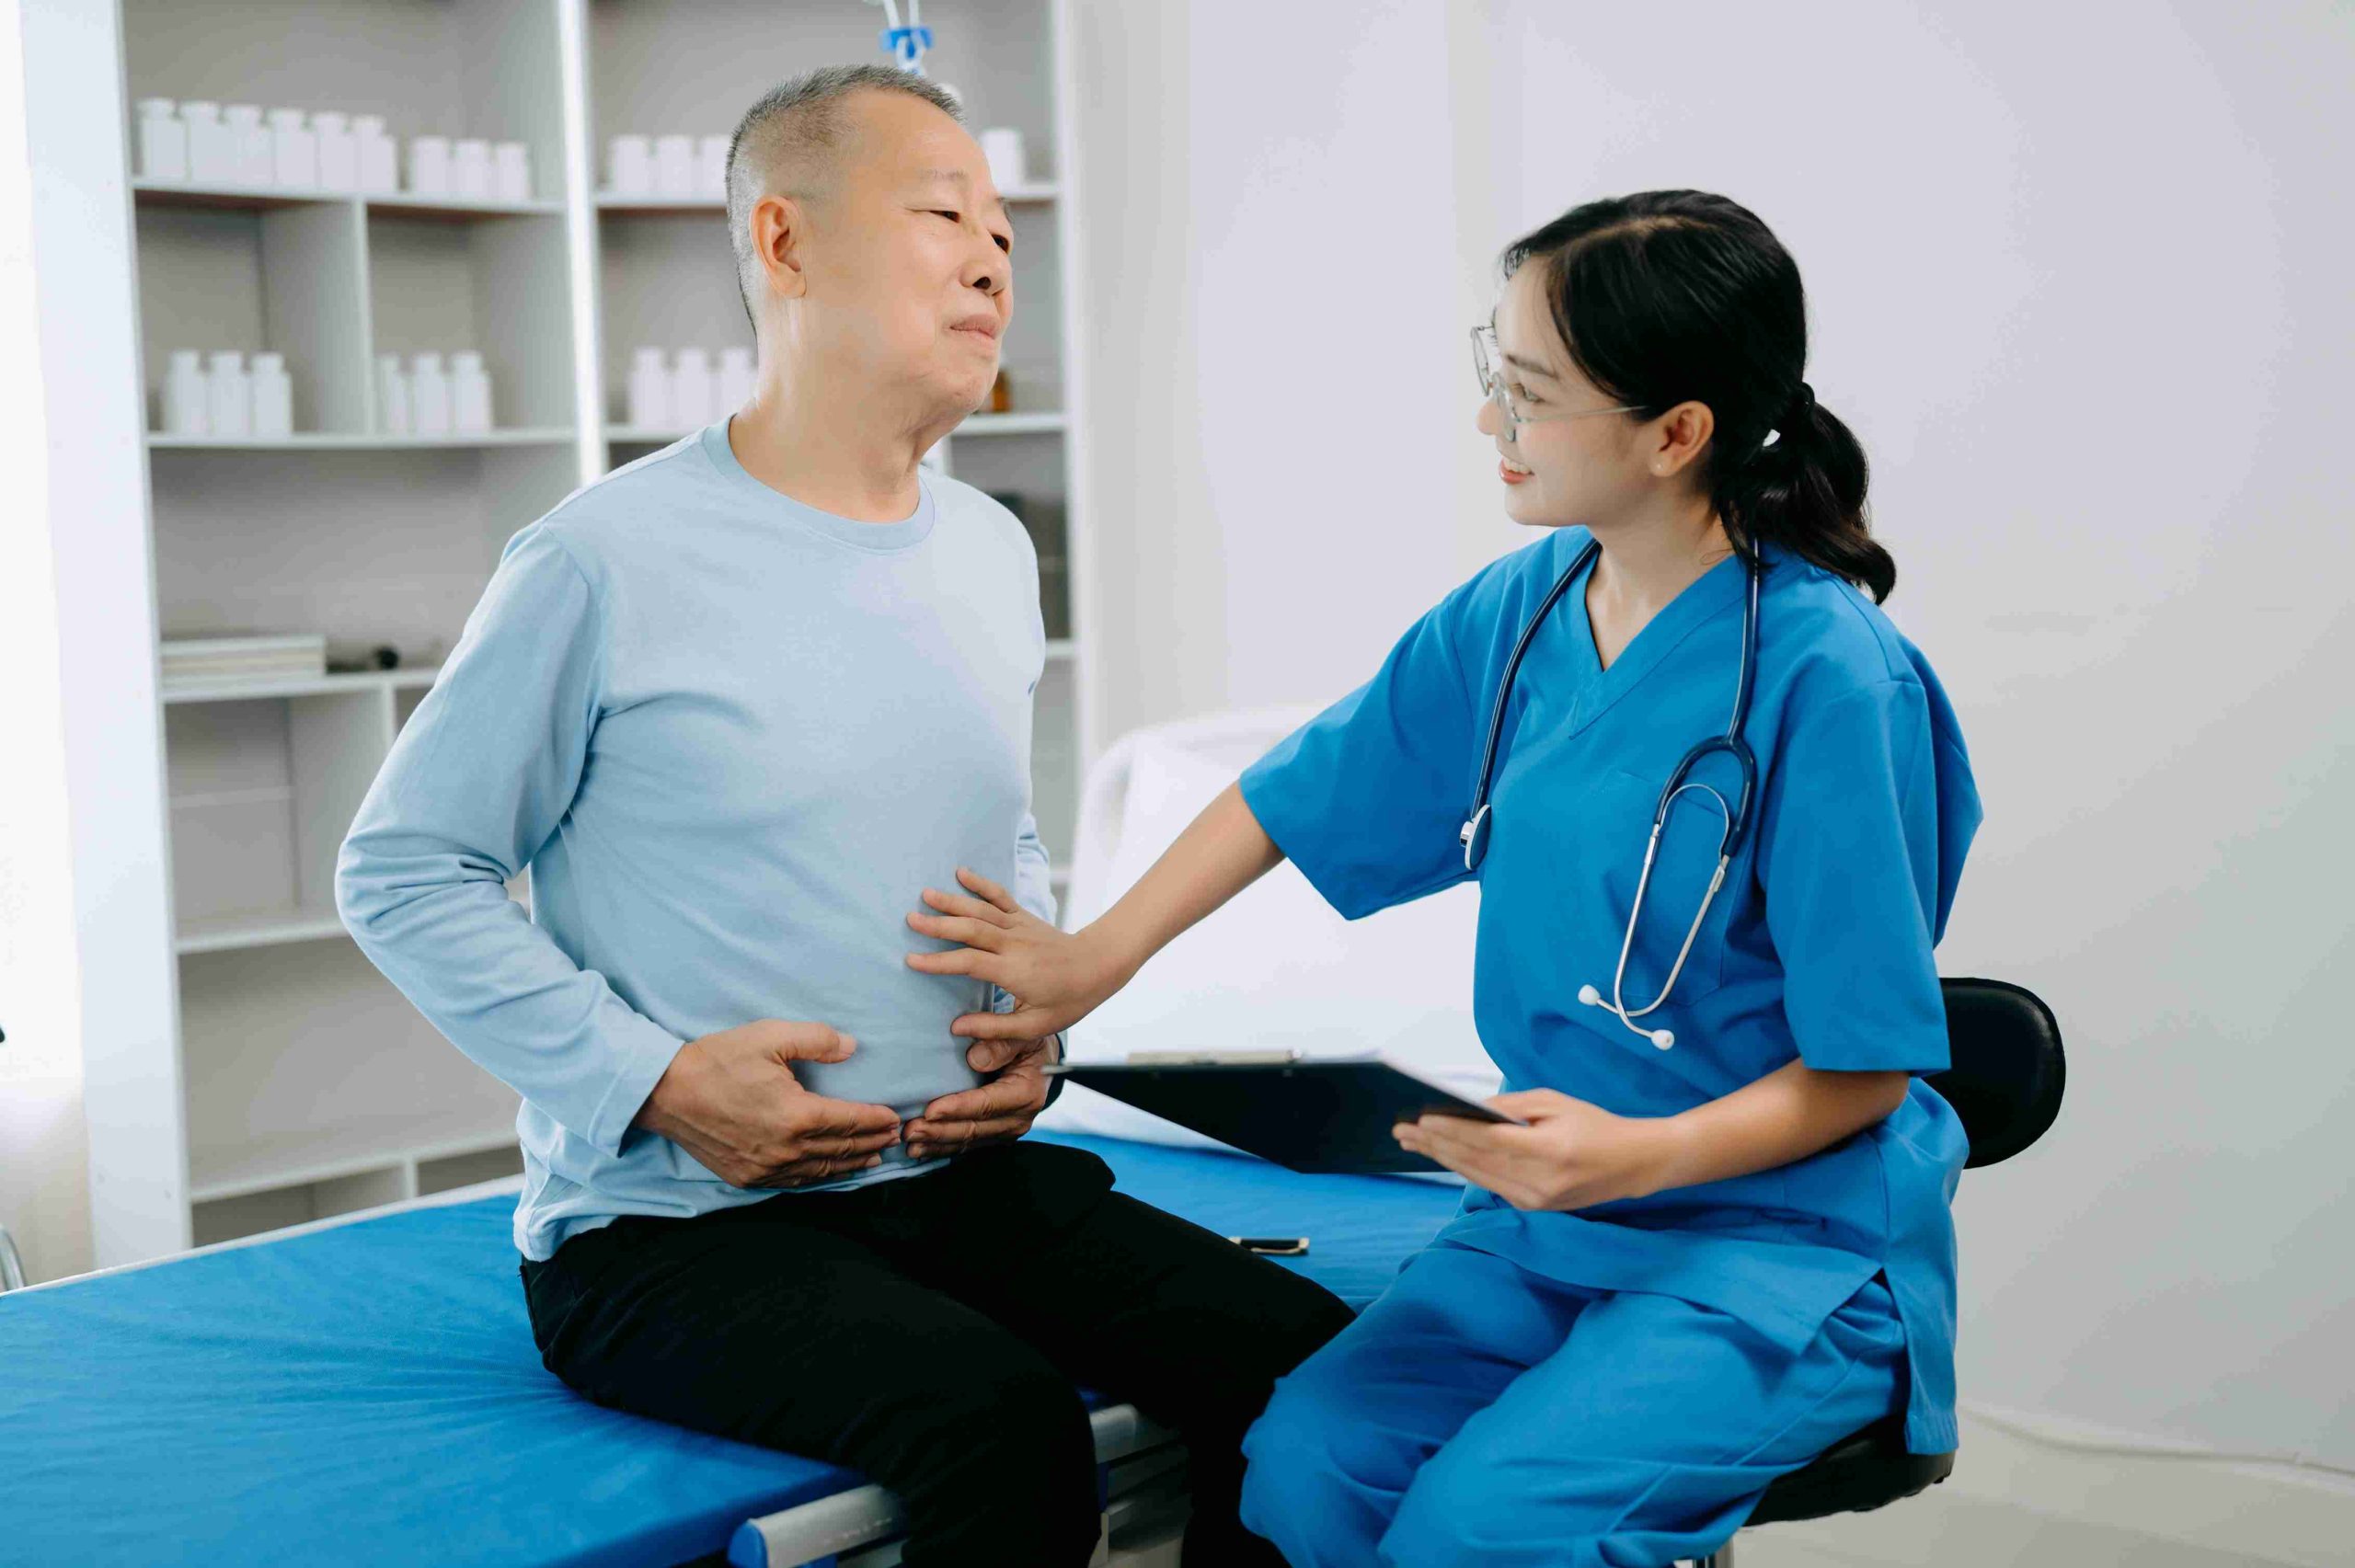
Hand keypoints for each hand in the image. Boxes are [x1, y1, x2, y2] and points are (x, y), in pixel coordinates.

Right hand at [636, 1020, 902, 1188]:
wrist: (665, 1093)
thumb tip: (852, 1047)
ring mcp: (765, 1168)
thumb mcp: (770, 1036)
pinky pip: (793, 1181)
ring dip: (851, 1164)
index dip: (876, 1120)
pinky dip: (819, 1177)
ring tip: (873, 1159)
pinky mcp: (747, 1177)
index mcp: (796, 1115)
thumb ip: (816, 1039)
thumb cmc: (718, 1060)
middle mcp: (785, 1149)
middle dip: (871, 1143)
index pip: (849, 1121)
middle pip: (841, 1148)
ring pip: (820, 1170)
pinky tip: (829, 1172)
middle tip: (894, 1138)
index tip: (895, 1118)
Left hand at [901, 1034, 1056, 1161]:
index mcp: (1026, 1093)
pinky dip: (944, 1147)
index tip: (929, 1111)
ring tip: (910, 1143)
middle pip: (973, 1128)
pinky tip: (923, 1148)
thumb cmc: (1028, 1044)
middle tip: (909, 1130)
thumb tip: (975, 1058)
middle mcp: (1019, 1118)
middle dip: (939, 1131)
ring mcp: (1008, 1130)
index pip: (986, 1104)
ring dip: (937, 1143)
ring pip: (968, 1141)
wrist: (1042, 1063)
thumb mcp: (1023, 1035)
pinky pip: (968, 1145)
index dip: (957, 1108)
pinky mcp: (997, 1136)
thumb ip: (1001, 1043)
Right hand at [904, 867, 1132, 1041]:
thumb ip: (994, 1027)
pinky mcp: (1025, 916)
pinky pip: (1001, 896)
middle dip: (938, 924)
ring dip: (952, 901)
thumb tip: (956, 1028)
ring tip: (924, 894)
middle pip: (970, 929)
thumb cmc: (1068, 1000)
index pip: (969, 963)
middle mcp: (1014, 944)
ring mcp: (1020, 926)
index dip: (939, 961)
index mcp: (1013, 971)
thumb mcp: (1035, 1026)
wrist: (1099, 966)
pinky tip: (961, 873)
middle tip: (908, 920)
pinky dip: (980, 883)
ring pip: (981, 909)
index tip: (911, 960)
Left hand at [1392, 1089, 1680, 1211]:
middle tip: (1402, 1128)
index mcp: (1549, 1151)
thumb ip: (1510, 1107)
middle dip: (1436, 1143)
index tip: (1421, 1117)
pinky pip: (1490, 1184)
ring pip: (1477, 1176)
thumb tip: (1468, 1109)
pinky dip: (1463, 1167)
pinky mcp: (1532, 1208)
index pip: (1489, 1140)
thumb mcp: (1554, 1102)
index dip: (1452, 1129)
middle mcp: (1539, 1183)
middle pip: (1475, 1161)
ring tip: (1412, 1141)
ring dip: (1442, 1157)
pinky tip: (1442, 1154)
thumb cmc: (1594, 1124)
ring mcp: (1535, 1201)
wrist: (1632, 1165)